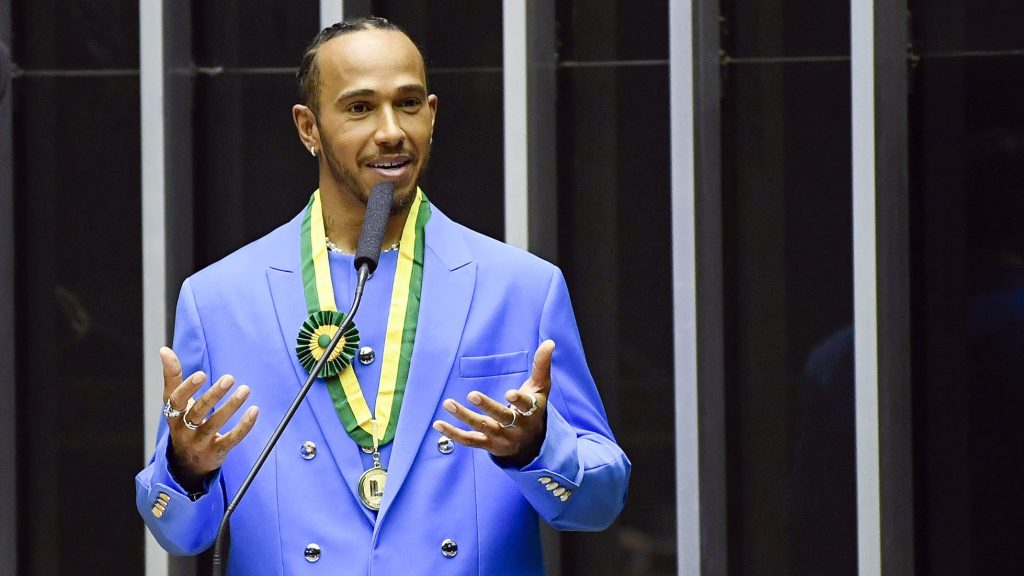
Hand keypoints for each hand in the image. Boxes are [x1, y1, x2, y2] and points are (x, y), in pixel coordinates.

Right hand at [160, 346, 258, 489]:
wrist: (187, 462)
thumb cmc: (183, 422)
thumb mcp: (175, 402)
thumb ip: (172, 377)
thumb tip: (164, 350)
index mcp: (173, 414)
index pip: (176, 400)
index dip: (188, 388)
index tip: (202, 374)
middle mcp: (184, 430)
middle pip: (197, 412)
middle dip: (214, 395)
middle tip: (230, 378)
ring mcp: (200, 442)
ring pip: (215, 425)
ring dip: (231, 406)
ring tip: (245, 390)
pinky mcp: (216, 452)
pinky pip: (231, 439)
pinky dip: (244, 426)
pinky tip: (254, 411)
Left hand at [433, 340, 554, 467]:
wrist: (531, 444)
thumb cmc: (534, 408)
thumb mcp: (541, 388)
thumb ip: (542, 365)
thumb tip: (550, 342)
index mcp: (531, 411)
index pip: (526, 406)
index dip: (518, 401)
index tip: (510, 394)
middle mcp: (516, 427)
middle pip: (502, 418)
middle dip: (487, 407)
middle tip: (472, 394)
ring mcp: (501, 438)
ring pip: (482, 428)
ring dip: (464, 416)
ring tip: (448, 403)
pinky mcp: (487, 445)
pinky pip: (469, 441)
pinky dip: (453, 434)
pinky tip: (438, 424)